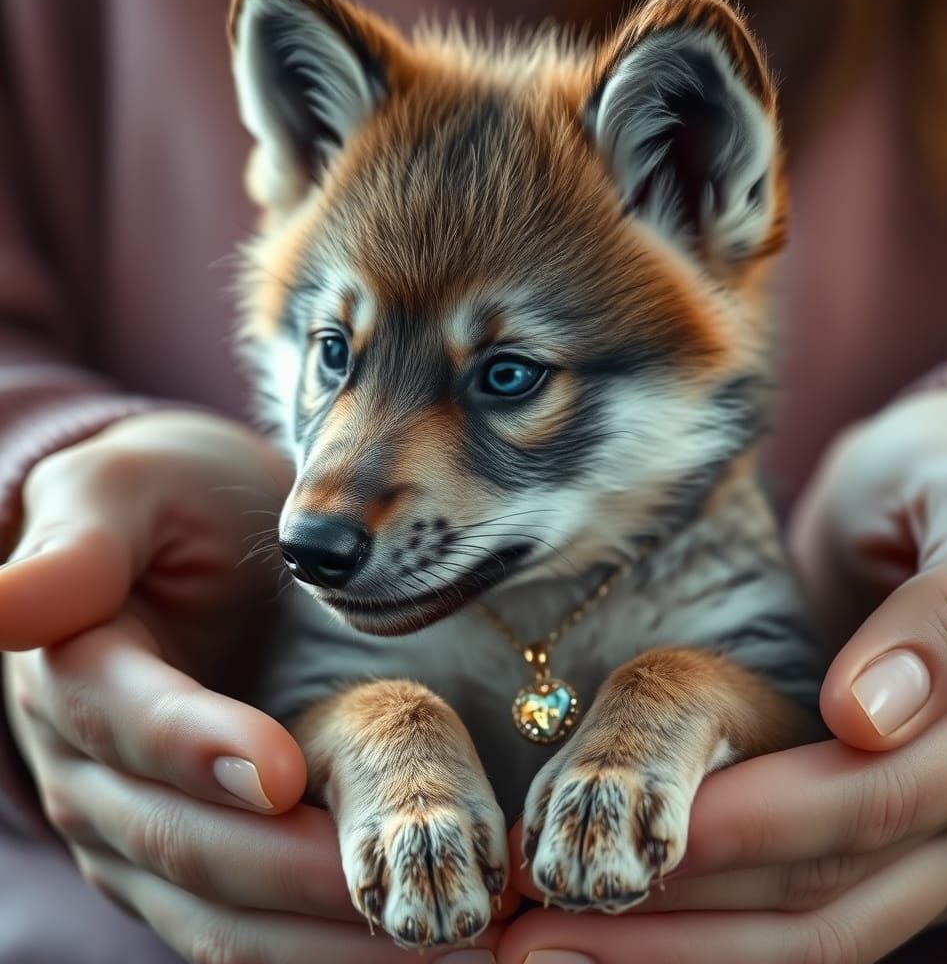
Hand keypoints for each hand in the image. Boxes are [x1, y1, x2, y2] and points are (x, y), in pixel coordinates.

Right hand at [2, 411, 509, 960]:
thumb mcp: (124, 491)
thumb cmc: (167, 500)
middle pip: (183, 840)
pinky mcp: (194, 859)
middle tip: (401, 887)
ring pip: (218, 911)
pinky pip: (247, 925)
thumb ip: (77, 548)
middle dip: (291, 872)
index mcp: (77, 676)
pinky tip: (410, 949)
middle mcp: (96, 774)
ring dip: (323, 939)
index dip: (198, 750)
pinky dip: (324, 947)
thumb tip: (4, 605)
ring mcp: (141, 830)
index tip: (282, 771)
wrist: (188, 540)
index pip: (130, 724)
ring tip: (439, 943)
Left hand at [498, 389, 946, 962]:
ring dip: (691, 949)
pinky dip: (730, 937)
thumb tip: (864, 722)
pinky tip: (640, 941)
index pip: (874, 792)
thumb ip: (946, 611)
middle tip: (547, 923)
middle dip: (692, 908)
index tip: (643, 831)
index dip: (753, 822)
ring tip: (556, 950)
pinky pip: (833, 918)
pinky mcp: (926, 848)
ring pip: (831, 928)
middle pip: (838, 881)